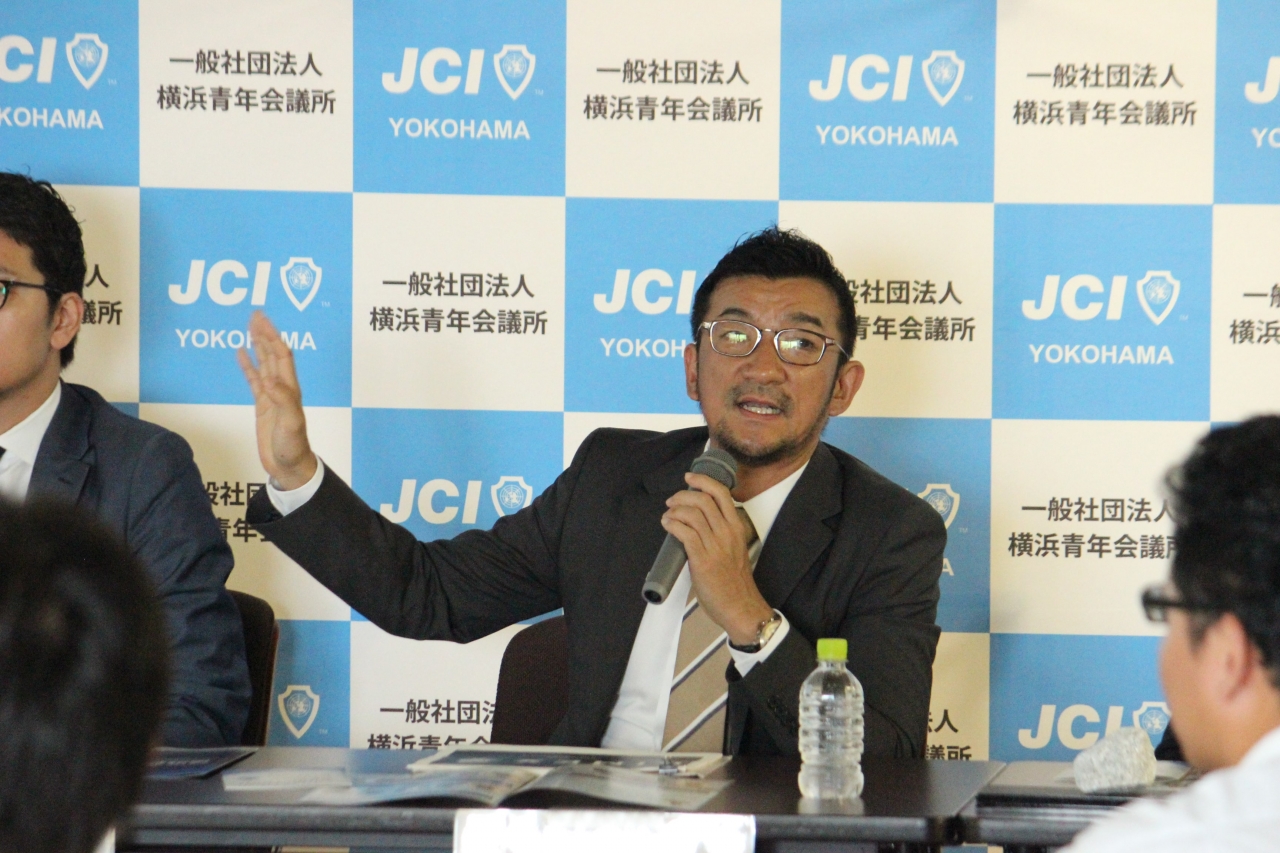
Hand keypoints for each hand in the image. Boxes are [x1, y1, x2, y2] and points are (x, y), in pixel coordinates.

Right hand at [236, 311, 317, 490]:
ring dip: (258, 344)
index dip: (273, 336)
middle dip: (265, 333)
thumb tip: (270, 381)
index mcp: (289, 389)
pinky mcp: (263, 404)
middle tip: (255, 314)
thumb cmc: (292, 447)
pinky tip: (241, 353)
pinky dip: (248, 365)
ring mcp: (272, 395)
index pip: (281, 355)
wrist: (289, 465)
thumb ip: (283, 401)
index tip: (262, 320)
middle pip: (273, 353)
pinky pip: (253, 379)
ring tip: (250, 326)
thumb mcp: (290, 424)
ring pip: (264, 363)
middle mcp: (282, 388)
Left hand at [661, 472, 774, 645]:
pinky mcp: (702, 560)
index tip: (689, 477)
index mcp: (737, 528)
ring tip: (667, 515)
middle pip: (703, 499)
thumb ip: (720, 533)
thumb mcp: (734, 549)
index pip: (721, 493)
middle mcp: (728, 533)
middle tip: (672, 501)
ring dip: (674, 509)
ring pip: (692, 513)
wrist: (740, 606)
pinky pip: (684, 532)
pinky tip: (667, 524)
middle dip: (682, 495)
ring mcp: (716, 546)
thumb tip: (695, 522)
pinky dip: (672, 524)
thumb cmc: (735, 581)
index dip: (703, 480)